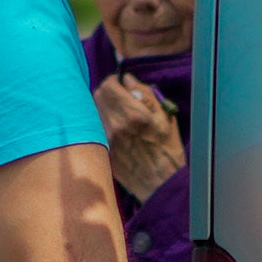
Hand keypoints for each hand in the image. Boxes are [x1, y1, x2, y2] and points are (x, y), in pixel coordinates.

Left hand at [94, 72, 184, 202]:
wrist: (160, 182)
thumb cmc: (167, 148)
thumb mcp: (165, 116)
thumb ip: (146, 94)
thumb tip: (127, 80)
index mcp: (133, 114)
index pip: (108, 85)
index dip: (114, 81)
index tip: (121, 85)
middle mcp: (115, 125)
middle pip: (97, 96)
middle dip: (107, 92)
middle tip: (119, 98)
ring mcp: (106, 139)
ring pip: (94, 111)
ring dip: (103, 107)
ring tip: (118, 113)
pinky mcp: (103, 150)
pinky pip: (95, 128)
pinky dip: (102, 123)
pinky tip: (116, 129)